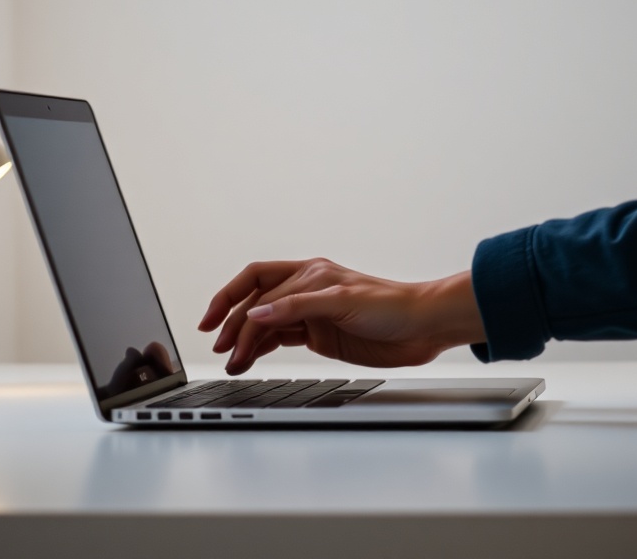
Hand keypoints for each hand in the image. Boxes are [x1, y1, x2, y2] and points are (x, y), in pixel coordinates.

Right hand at [198, 258, 485, 374]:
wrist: (423, 328)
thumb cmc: (392, 305)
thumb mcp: (342, 301)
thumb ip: (298, 306)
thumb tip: (258, 311)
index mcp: (309, 273)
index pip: (258, 283)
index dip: (230, 298)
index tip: (212, 321)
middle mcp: (306, 291)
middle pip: (256, 304)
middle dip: (234, 325)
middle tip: (222, 349)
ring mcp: (311, 314)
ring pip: (266, 324)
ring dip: (247, 342)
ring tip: (233, 362)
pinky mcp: (319, 335)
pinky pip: (281, 339)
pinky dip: (263, 349)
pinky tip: (250, 360)